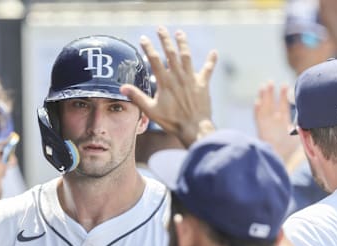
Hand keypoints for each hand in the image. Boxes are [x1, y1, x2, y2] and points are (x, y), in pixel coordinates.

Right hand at [121, 26, 217, 146]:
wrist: (194, 127)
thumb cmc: (171, 121)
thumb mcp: (150, 110)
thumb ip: (137, 97)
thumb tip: (122, 88)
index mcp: (165, 81)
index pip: (155, 60)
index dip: (148, 48)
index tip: (144, 38)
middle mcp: (178, 76)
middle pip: (170, 53)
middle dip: (165, 39)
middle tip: (160, 28)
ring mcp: (192, 79)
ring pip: (187, 56)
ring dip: (183, 43)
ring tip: (179, 33)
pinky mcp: (203, 84)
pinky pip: (208, 69)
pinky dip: (211, 60)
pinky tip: (214, 52)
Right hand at [253, 82, 298, 162]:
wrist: (280, 159)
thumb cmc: (291, 151)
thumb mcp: (301, 137)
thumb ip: (305, 127)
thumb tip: (313, 118)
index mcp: (283, 123)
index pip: (284, 107)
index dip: (284, 96)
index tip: (286, 85)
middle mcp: (274, 123)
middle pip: (272, 105)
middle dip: (272, 93)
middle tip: (272, 82)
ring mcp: (267, 125)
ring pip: (264, 108)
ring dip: (264, 98)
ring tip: (264, 86)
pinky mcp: (261, 130)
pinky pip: (258, 118)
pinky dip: (257, 110)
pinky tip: (258, 102)